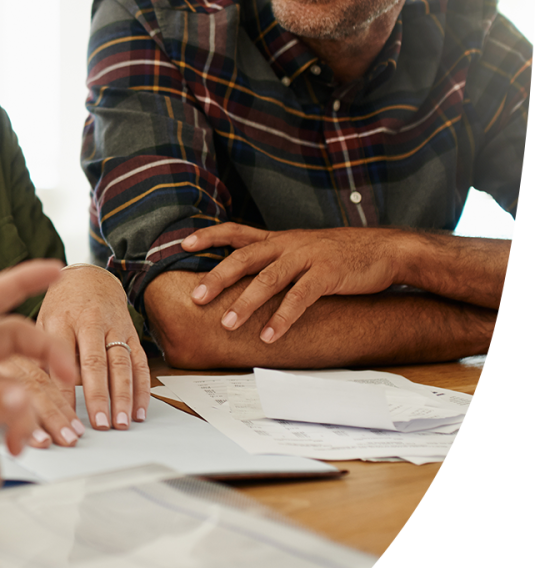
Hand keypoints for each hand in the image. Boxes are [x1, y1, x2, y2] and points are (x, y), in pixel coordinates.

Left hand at [36, 264, 149, 429]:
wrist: (89, 277)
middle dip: (98, 395)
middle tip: (100, 423)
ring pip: (120, 363)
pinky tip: (139, 410)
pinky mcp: (131, 332)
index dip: (63, 387)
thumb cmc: (60, 307)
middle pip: (95, 361)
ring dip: (123, 395)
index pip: (61, 357)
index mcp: (61, 320)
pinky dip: (141, 388)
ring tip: (122, 422)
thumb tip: (35, 394)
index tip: (64, 414)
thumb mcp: (42, 322)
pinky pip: (139, 362)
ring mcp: (113, 327)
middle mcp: (89, 322)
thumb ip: (40, 354)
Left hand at [182, 224, 406, 341]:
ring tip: (228, 323)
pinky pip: (300, 298)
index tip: (182, 244)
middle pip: (244, 257)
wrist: (386, 249)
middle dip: (217, 277)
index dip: (209, 236)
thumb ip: (275, 260)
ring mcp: (308, 257)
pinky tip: (270, 336)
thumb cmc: (341, 254)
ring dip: (246, 302)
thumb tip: (244, 279)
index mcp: (279, 239)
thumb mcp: (303, 250)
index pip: (236, 231)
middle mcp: (288, 244)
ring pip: (269, 279)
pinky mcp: (328, 274)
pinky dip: (283, 318)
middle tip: (195, 297)